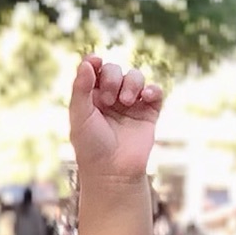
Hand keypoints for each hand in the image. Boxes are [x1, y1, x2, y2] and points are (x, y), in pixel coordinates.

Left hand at [69, 56, 163, 183]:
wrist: (114, 172)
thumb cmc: (91, 147)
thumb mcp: (80, 117)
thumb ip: (81, 89)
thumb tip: (88, 62)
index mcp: (91, 98)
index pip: (94, 71)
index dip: (95, 63)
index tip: (96, 61)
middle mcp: (111, 99)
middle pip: (115, 70)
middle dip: (113, 78)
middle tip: (109, 99)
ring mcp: (131, 105)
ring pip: (136, 77)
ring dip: (132, 82)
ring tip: (125, 101)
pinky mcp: (149, 113)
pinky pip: (155, 92)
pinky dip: (152, 89)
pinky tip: (145, 96)